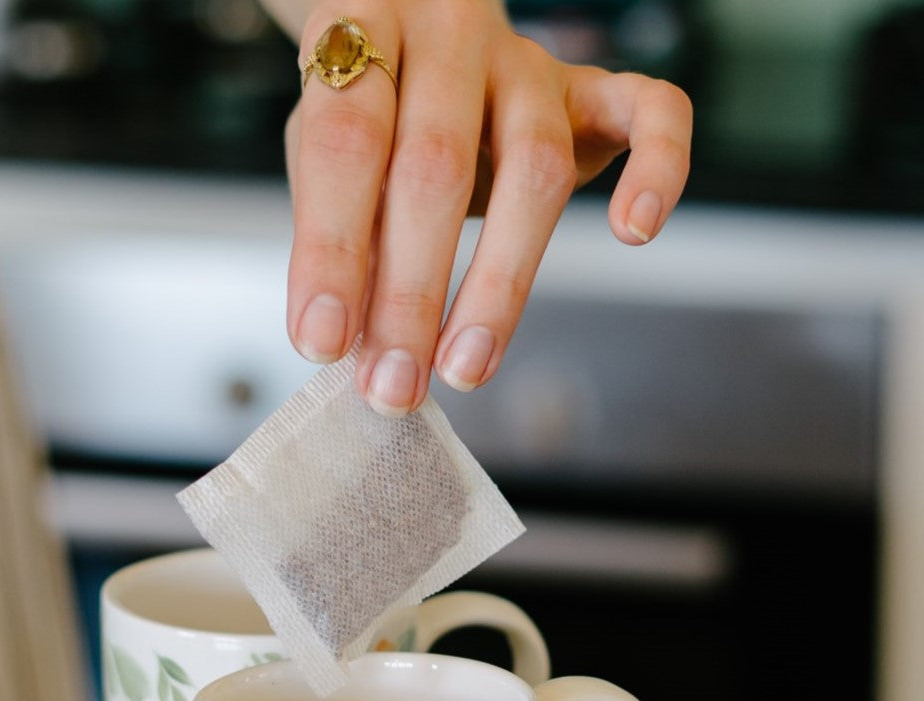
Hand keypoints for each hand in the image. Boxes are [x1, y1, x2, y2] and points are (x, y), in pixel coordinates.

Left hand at [276, 0, 690, 414]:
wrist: (417, 33)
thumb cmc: (370, 116)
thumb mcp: (325, 161)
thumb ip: (341, 235)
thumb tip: (351, 345)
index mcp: (362, 35)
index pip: (344, 141)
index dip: (331, 248)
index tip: (321, 344)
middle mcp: (449, 38)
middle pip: (436, 165)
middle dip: (410, 294)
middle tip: (393, 387)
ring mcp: (527, 61)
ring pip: (536, 165)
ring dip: (500, 284)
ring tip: (465, 369)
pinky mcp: (593, 87)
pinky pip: (651, 110)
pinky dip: (659, 170)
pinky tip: (636, 232)